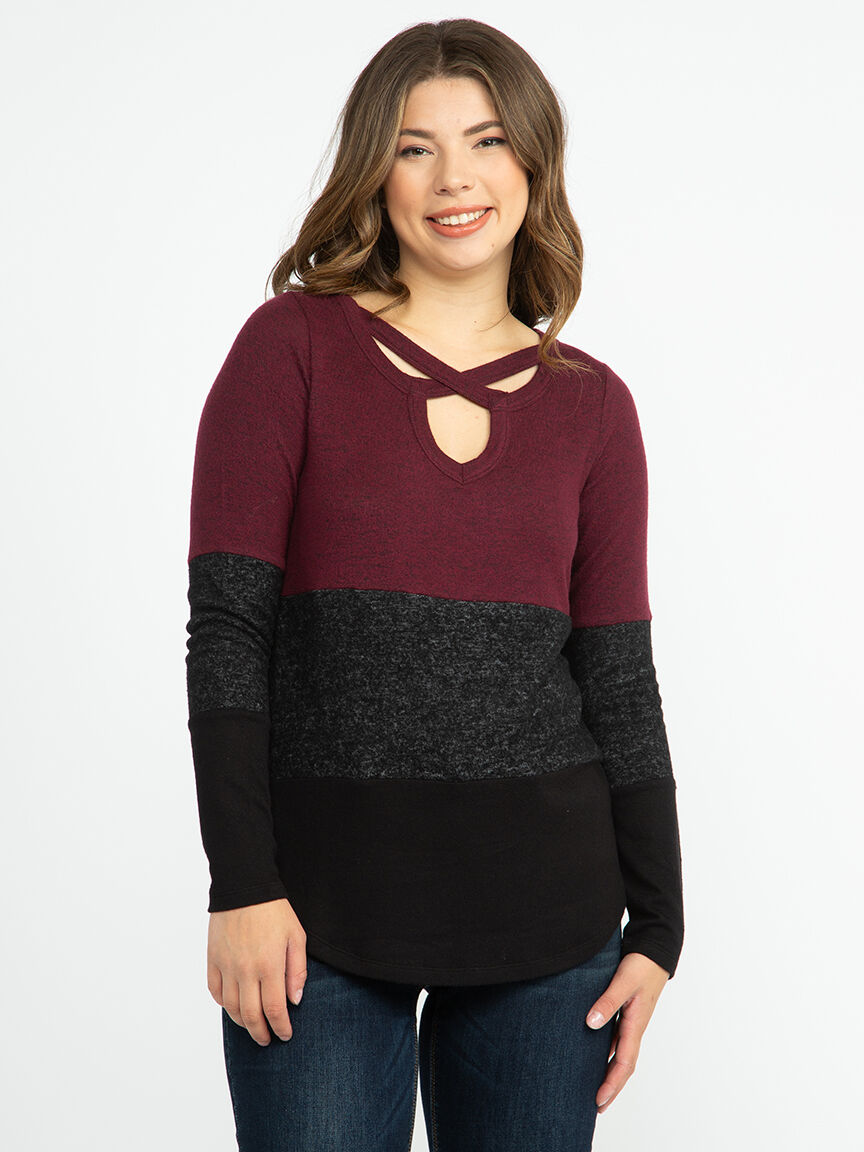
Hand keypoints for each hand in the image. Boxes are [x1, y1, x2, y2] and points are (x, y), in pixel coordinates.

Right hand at [207, 898, 307, 1045]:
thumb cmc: (275, 910)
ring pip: (231, 1008)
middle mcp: (245, 971)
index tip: (286, 1035)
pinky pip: (215, 991)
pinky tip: (234, 1005)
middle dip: (261, 1034)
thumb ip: (297, 971)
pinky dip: (224, 1004)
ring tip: (252, 1026)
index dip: (281, 1028)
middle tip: (267, 1040)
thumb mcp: (296, 936)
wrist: (244, 887)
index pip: (275, 1010)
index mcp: (269, 966)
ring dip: (242, 1023)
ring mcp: (226, 966)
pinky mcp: (213, 959)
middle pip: (251, 1016)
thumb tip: (295, 1000)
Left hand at [585, 951, 669, 1112]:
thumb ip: (607, 1002)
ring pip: (620, 1053)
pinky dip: (607, 1052)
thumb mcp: (623, 981)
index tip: (599, 1100)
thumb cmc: (641, 964)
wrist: (655, 949)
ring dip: (608, 1071)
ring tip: (595, 1087)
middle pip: (623, 1065)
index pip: (624, 1063)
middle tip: (597, 1106)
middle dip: (611, 1086)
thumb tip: (590, 1024)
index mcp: (635, 1024)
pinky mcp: (627, 1012)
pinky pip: (616, 1039)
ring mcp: (631, 1021)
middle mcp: (634, 1027)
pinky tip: (594, 1054)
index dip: (611, 1083)